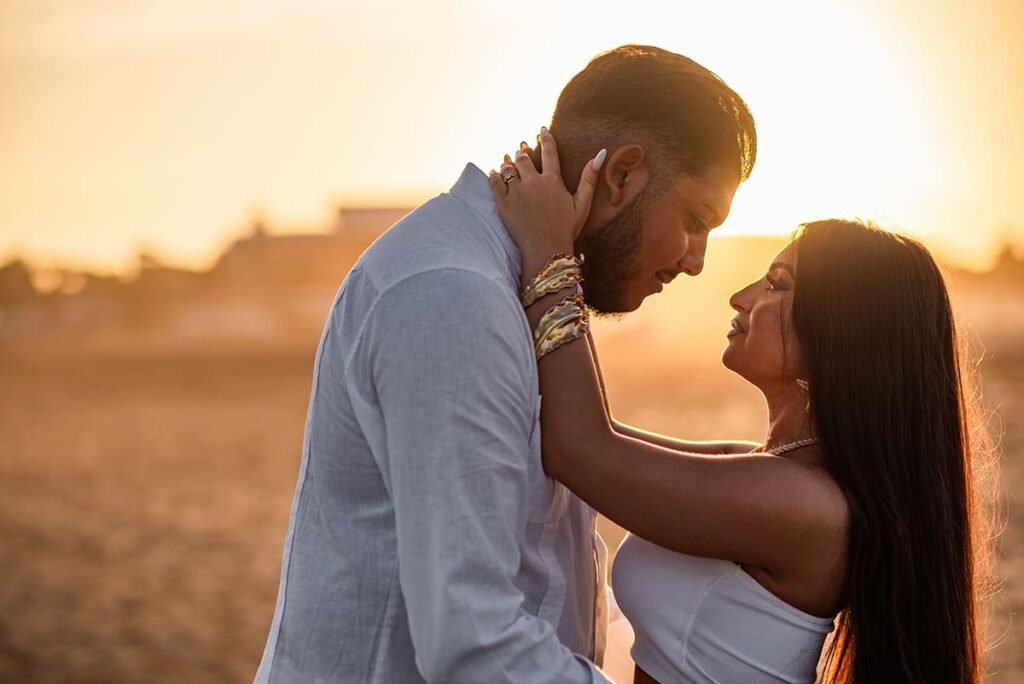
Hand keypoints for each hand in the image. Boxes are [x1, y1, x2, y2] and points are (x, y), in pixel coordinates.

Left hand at [487, 129, 605, 262]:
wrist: (546, 251)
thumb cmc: (566, 229)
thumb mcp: (582, 204)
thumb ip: (589, 178)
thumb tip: (600, 153)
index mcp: (553, 181)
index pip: (549, 151)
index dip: (545, 138)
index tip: (542, 130)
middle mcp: (533, 182)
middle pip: (524, 158)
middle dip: (523, 152)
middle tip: (522, 151)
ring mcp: (517, 192)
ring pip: (508, 168)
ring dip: (509, 163)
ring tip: (509, 163)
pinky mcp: (504, 204)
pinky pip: (494, 182)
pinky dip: (494, 175)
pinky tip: (495, 174)